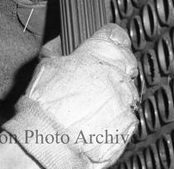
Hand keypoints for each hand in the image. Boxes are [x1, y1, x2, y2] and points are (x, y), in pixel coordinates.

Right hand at [3, 24, 138, 168]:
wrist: (48, 139)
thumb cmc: (45, 102)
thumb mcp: (45, 67)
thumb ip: (55, 50)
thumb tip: (57, 41)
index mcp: (99, 52)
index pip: (116, 34)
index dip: (111, 37)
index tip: (108, 42)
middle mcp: (117, 71)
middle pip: (127, 61)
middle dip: (116, 66)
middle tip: (99, 76)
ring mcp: (125, 97)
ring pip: (128, 89)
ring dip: (116, 93)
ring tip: (94, 103)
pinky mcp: (128, 121)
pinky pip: (128, 114)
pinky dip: (117, 116)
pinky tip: (99, 119)